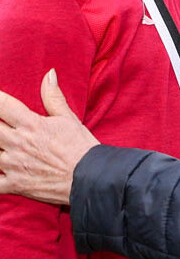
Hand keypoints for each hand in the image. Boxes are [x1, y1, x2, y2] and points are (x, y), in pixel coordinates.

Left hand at [0, 69, 98, 203]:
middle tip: (0, 123)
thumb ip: (53, 97)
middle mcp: (18, 143)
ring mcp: (14, 165)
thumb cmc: (82, 147)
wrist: (91, 178)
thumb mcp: (69, 118)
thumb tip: (49, 74)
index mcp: (31, 125)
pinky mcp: (15, 184)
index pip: (2, 105)